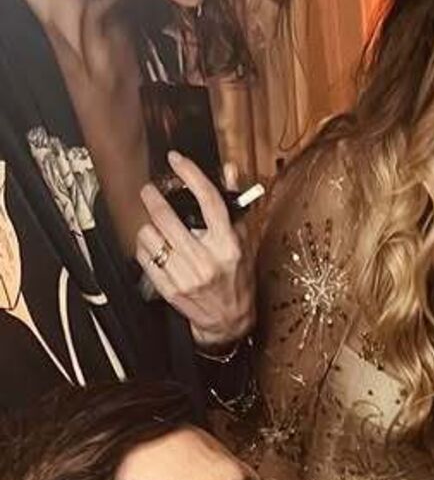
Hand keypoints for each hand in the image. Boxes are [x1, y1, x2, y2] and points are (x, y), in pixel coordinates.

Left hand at [136, 151, 255, 346]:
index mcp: (228, 244)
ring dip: (148, 226)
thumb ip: (234, 204)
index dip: (191, 175)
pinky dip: (144, 247)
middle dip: (153, 199)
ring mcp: (187, 275)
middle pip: (169, 218)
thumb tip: (229, 171)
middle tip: (149, 191)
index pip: (209, 201)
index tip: (177, 160)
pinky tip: (152, 244)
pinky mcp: (170, 289)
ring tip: (154, 225)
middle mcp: (207, 259)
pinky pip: (144, 258)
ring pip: (151, 237)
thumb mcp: (244, 240)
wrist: (230, 319)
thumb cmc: (238, 276)